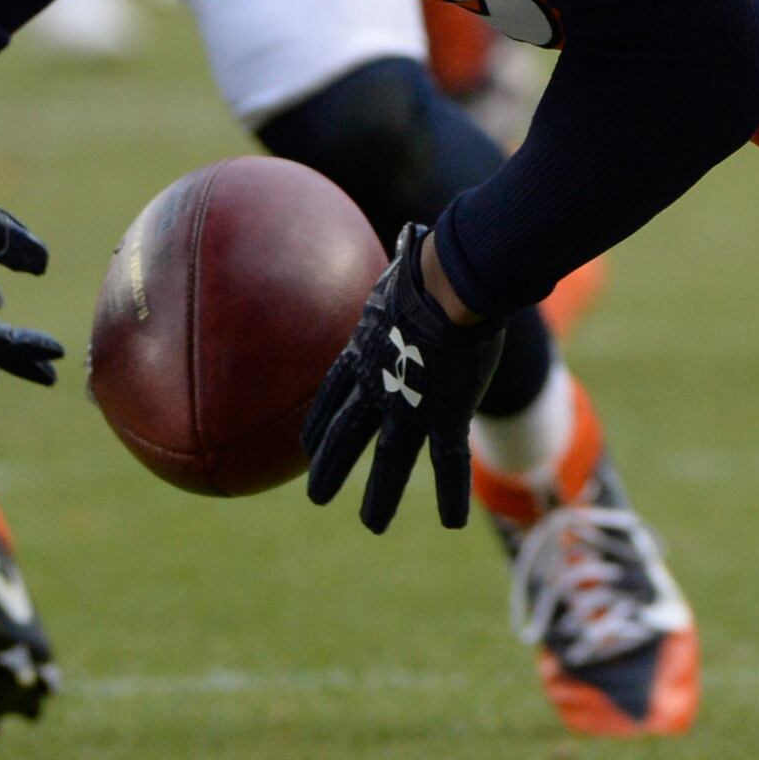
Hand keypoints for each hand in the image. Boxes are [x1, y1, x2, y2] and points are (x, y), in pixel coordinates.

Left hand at [302, 228, 505, 533]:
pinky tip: (452, 523)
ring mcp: (408, 404)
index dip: (319, 421)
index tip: (306, 444)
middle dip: (331, 467)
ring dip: (380, 496)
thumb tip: (414, 235)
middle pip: (347, 434)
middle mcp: (378, 384)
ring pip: (391, 461)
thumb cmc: (432, 262)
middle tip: (317, 496)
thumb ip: (405, 261)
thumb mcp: (407, 262)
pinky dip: (451, 494)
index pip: (332, 393)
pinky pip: (448, 463)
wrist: (449, 282)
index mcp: (365, 350)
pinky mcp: (444, 414)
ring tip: (372, 524)